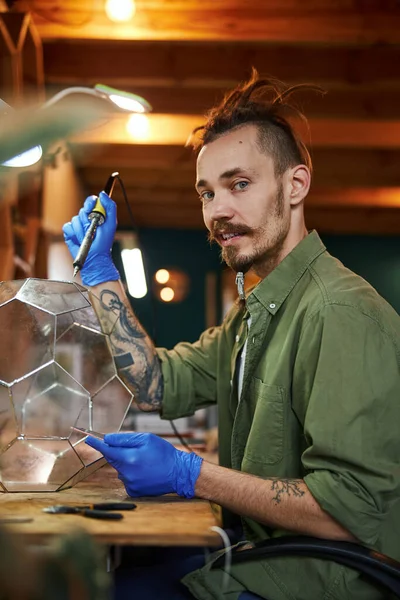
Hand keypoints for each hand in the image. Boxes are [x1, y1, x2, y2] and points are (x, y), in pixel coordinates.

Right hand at [62, 192, 119, 286]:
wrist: (94, 257)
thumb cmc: (104, 242)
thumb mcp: (111, 224)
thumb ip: (110, 207)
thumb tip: (102, 194)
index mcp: (96, 215)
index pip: (91, 202)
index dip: (90, 202)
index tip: (91, 207)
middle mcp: (86, 219)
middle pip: (82, 210)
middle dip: (87, 221)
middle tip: (93, 230)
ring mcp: (77, 225)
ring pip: (75, 220)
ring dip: (82, 230)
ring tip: (87, 238)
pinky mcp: (69, 233)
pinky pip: (67, 227)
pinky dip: (73, 234)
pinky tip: (79, 240)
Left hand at [85, 432, 202, 497]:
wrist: (179, 473)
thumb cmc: (164, 453)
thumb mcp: (147, 439)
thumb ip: (125, 439)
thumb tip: (108, 439)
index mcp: (130, 458)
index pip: (107, 450)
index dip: (96, 444)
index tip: (88, 439)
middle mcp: (127, 473)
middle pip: (114, 459)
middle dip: (120, 453)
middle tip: (136, 450)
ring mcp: (130, 484)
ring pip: (121, 469)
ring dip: (127, 464)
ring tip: (145, 462)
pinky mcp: (134, 491)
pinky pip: (127, 479)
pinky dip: (132, 474)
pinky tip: (145, 472)